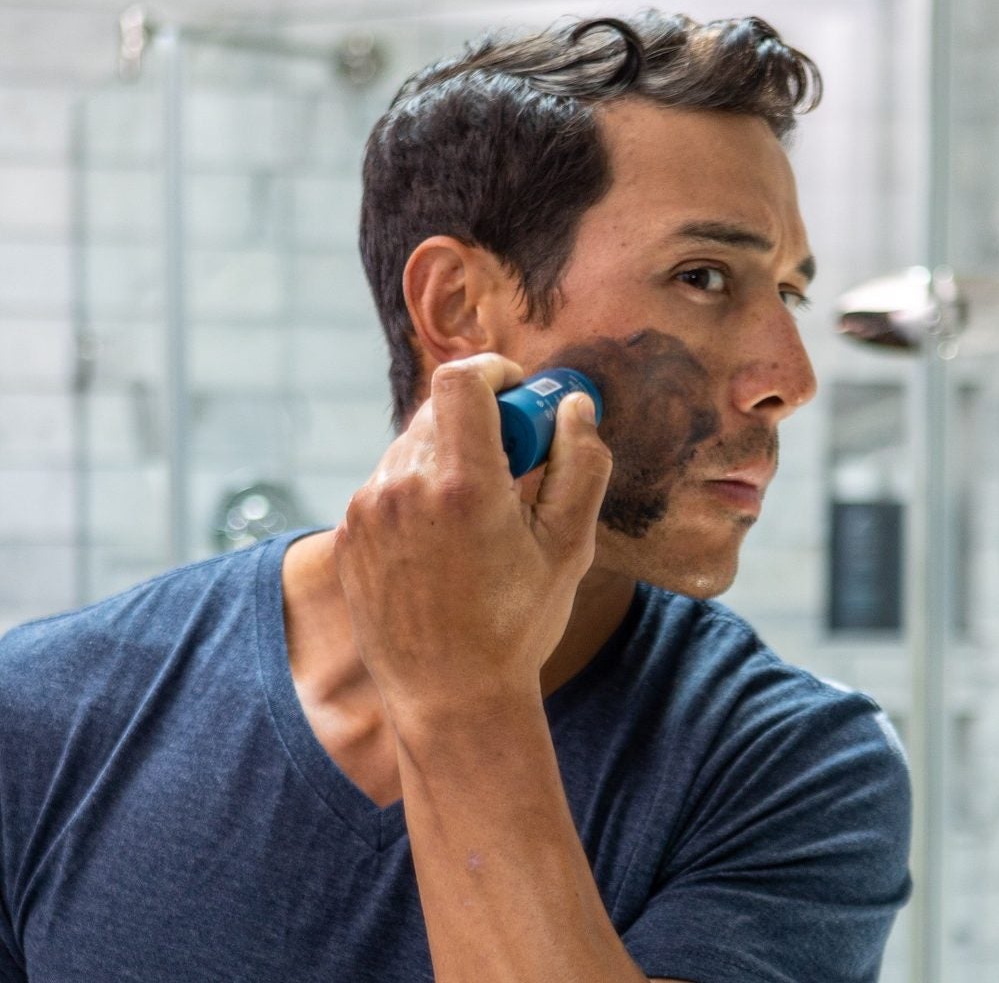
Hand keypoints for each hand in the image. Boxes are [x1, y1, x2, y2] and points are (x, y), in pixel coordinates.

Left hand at [333, 353, 612, 728]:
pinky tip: (443, 541)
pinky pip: (387, 482)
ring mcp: (367, 511)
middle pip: (440, 410)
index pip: (461, 380)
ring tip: (477, 516)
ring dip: (449, 457)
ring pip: (412, 446)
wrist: (446, 698)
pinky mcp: (347, 532)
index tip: (519, 393)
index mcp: (462, 486)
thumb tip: (575, 407)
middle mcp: (403, 488)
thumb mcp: (567, 548)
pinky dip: (419, 490)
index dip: (494, 371)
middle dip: (482, 420)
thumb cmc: (515, 628)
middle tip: (515, 464)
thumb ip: (581, 466)